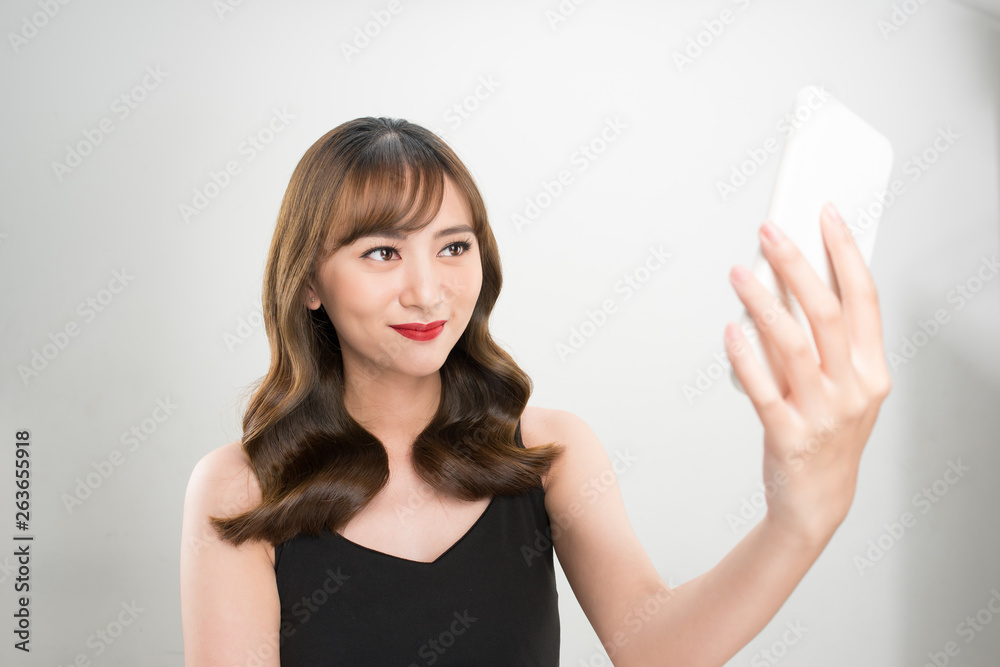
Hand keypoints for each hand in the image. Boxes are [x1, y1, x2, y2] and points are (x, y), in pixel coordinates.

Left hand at [724, 202, 892, 543]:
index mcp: (873, 371)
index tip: (826, 214)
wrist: (816, 501)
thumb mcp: (843, 387)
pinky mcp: (788, 436)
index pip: (864, 298)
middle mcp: (853, 390)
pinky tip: (730, 329)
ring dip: (763, 302)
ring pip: (793, 345)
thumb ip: (824, 342)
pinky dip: (745, 356)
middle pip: (827, 313)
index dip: (845, 252)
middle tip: (769, 231)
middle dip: (797, 264)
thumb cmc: (826, 433)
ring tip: (739, 272)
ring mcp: (822, 415)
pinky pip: (763, 389)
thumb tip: (789, 280)